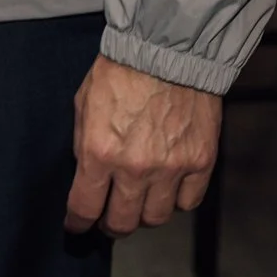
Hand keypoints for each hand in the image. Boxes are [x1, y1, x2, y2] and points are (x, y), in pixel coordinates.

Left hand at [66, 55, 221, 237]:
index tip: (76, 226)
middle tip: (108, 220)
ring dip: (143, 215)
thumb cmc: (122, 71)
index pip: (85, 207)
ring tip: (138, 203)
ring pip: (156, 218)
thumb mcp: (84, 105)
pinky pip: (188, 202)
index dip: (77, 222)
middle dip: (110, 226)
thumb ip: (84, 144)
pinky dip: (176, 201)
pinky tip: (168, 189)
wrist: (168, 50)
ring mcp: (171, 168)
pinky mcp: (201, 162)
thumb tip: (87, 174)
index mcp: (100, 152)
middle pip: (122, 223)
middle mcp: (135, 167)